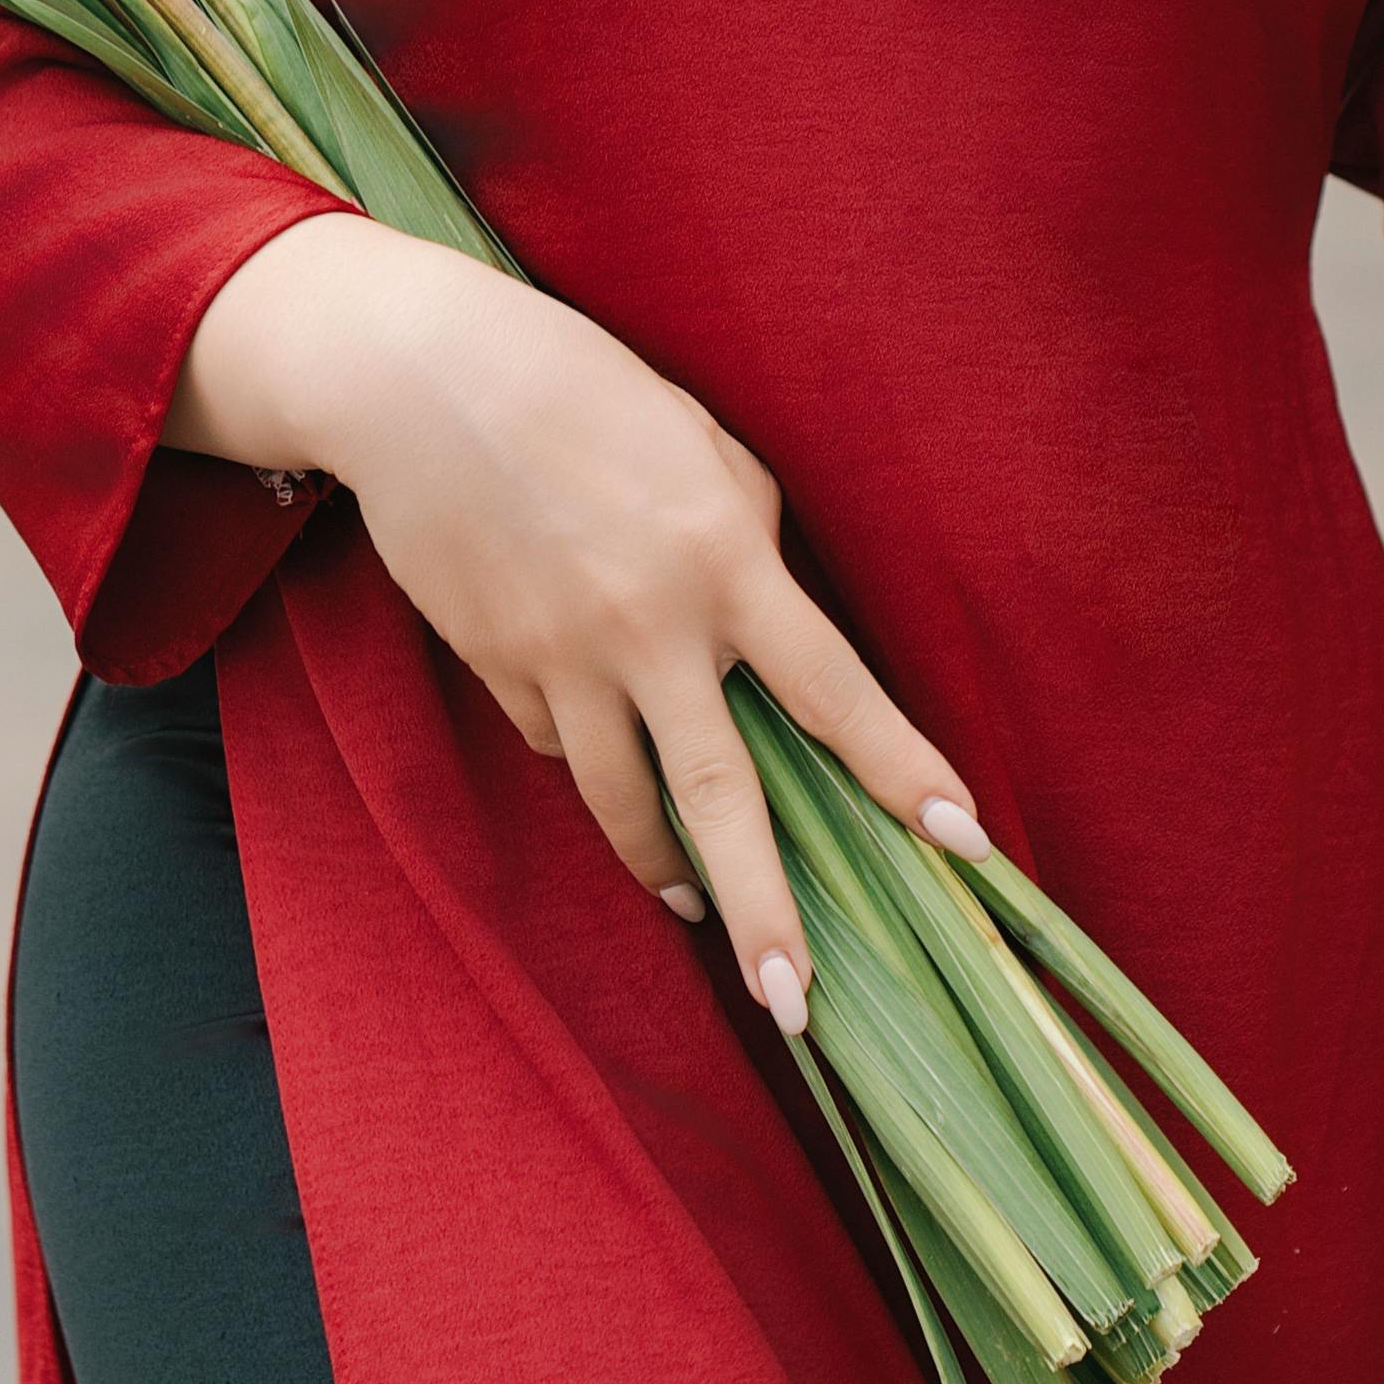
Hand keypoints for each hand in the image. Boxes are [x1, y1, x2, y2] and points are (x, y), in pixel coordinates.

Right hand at [169, 217, 974, 1037]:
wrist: (419, 379)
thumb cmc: (583, 391)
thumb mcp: (700, 446)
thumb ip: (747, 542)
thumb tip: (766, 634)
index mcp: (722, 557)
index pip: (834, 689)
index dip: (902, 769)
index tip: (965, 840)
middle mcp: (649, 624)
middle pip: (723, 795)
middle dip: (764, 910)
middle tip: (796, 1004)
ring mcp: (564, 656)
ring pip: (624, 801)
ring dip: (667, 869)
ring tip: (697, 910)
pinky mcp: (498, 667)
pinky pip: (560, 744)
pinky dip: (589, 757)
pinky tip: (600, 745)